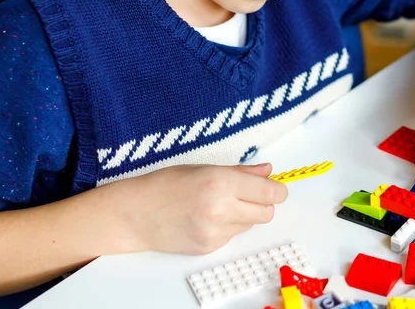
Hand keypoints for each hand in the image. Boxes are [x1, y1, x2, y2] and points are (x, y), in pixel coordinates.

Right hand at [116, 163, 287, 254]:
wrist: (137, 213)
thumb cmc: (166, 184)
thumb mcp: (204, 168)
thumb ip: (241, 172)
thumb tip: (267, 171)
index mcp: (221, 182)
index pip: (268, 192)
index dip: (277, 190)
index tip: (277, 188)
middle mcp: (221, 209)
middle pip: (266, 213)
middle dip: (263, 203)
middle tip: (250, 194)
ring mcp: (215, 232)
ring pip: (250, 225)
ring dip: (244, 215)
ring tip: (220, 204)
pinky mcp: (209, 248)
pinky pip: (232, 236)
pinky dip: (228, 226)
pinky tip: (207, 217)